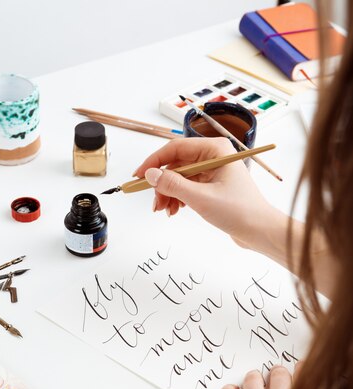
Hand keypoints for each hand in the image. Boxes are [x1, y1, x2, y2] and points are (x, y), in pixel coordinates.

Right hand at [133, 137, 279, 250]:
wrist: (260, 231)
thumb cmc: (239, 211)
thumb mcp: (200, 198)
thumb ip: (172, 184)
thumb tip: (150, 174)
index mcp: (215, 150)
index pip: (175, 148)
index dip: (154, 162)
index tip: (139, 176)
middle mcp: (214, 156)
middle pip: (176, 164)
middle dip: (162, 184)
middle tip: (155, 202)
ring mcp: (213, 171)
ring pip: (180, 177)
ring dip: (168, 193)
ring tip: (166, 210)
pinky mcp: (213, 186)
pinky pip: (187, 187)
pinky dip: (178, 198)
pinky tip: (175, 210)